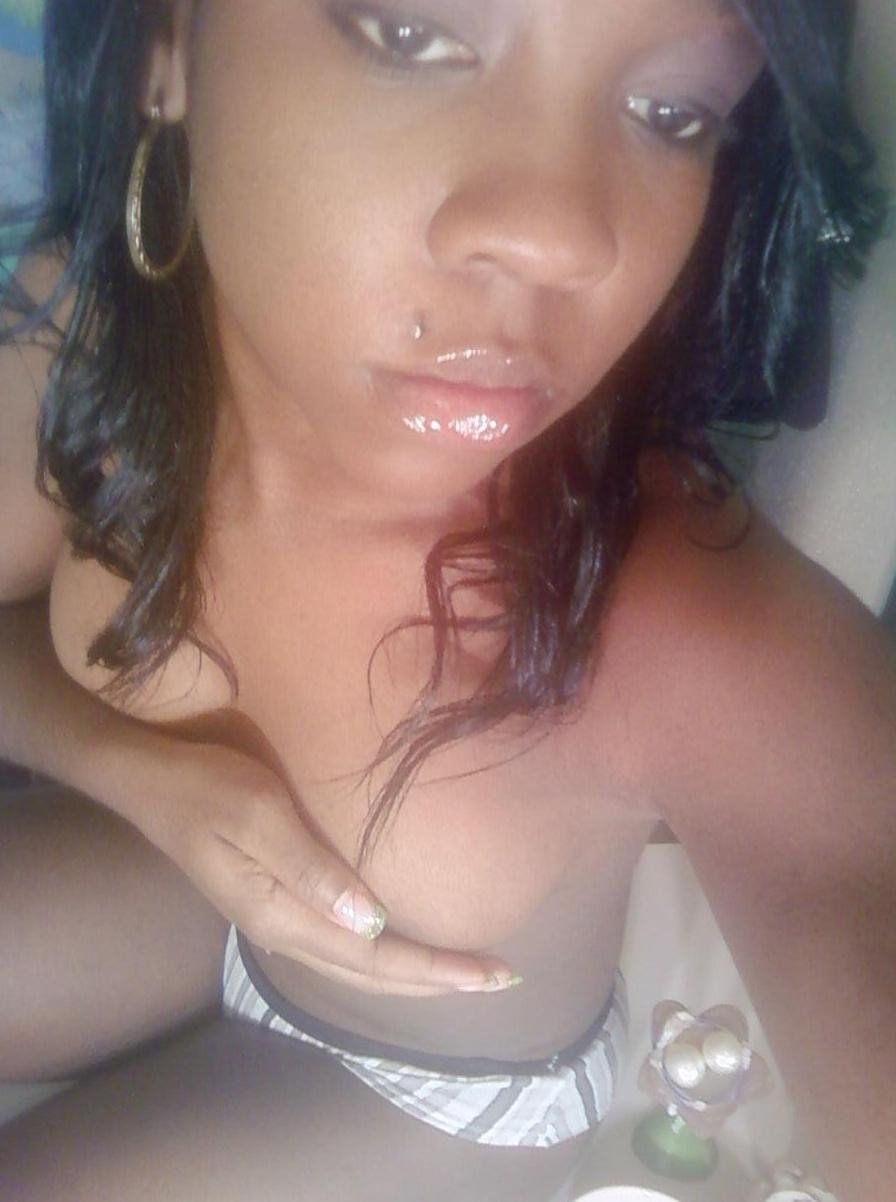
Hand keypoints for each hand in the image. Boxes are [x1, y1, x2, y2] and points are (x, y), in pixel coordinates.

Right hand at [135, 739, 518, 996]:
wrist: (149, 781)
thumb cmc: (207, 785)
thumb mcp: (259, 814)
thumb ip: (312, 868)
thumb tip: (372, 923)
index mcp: (284, 916)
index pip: (377, 960)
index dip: (439, 971)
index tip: (495, 974)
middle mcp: (284, 932)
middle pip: (373, 976)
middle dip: (439, 981)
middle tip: (502, 979)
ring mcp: (277, 921)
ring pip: (358, 968)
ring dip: (414, 974)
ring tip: (463, 974)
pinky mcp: (275, 902)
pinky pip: (342, 949)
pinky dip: (383, 958)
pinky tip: (399, 948)